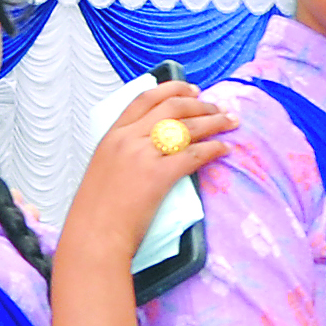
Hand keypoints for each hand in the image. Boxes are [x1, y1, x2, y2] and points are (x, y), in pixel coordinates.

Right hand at [64, 79, 235, 255]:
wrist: (94, 236)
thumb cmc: (97, 211)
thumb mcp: (105, 169)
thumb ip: (125, 152)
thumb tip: (151, 146)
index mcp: (112, 135)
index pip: (145, 98)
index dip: (173, 89)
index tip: (193, 90)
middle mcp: (128, 138)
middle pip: (172, 107)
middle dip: (200, 104)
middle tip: (218, 107)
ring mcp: (143, 155)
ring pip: (187, 127)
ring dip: (214, 121)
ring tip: (230, 122)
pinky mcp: (159, 176)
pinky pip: (194, 154)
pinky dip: (213, 148)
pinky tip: (224, 148)